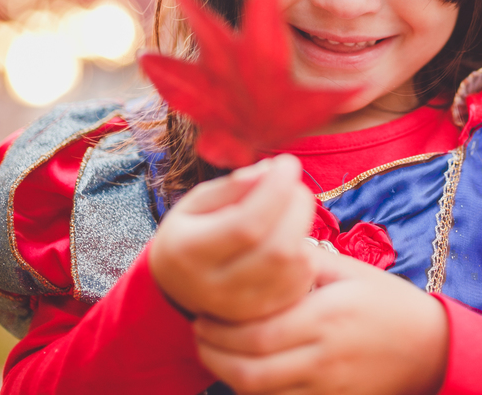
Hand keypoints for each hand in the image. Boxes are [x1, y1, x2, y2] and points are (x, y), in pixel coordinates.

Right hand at [149, 154, 316, 322]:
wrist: (177, 288)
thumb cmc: (190, 234)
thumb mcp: (196, 203)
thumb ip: (231, 187)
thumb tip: (270, 170)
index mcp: (189, 253)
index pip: (246, 225)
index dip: (275, 191)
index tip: (287, 164)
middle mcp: (215, 288)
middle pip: (278, 249)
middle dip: (297, 207)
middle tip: (293, 185)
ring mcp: (241, 309)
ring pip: (295, 268)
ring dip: (303, 228)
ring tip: (291, 209)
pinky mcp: (263, 317)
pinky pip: (300, 284)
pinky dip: (304, 254)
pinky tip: (291, 238)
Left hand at [193, 251, 448, 394]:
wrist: (428, 347)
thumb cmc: (386, 301)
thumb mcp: (349, 270)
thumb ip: (304, 261)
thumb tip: (261, 245)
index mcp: (325, 317)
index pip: (256, 334)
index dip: (220, 332)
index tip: (201, 316)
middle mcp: (323, 357)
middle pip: (250, 372)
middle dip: (214, 356)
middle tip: (199, 336)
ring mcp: (327, 386)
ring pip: (262, 394)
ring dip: (230, 376)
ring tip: (216, 353)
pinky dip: (256, 391)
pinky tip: (246, 371)